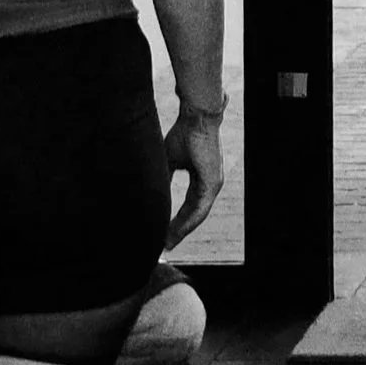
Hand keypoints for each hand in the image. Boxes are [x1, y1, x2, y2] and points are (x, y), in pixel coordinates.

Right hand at [163, 109, 224, 248]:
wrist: (196, 118)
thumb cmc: (184, 134)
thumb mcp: (169, 161)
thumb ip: (165, 179)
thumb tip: (151, 193)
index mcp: (202, 179)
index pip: (189, 207)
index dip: (176, 221)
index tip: (164, 234)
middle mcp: (210, 184)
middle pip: (194, 215)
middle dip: (178, 231)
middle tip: (165, 245)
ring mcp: (214, 184)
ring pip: (197, 215)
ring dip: (182, 230)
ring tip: (168, 242)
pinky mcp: (212, 182)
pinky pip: (200, 207)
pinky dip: (188, 221)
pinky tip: (177, 231)